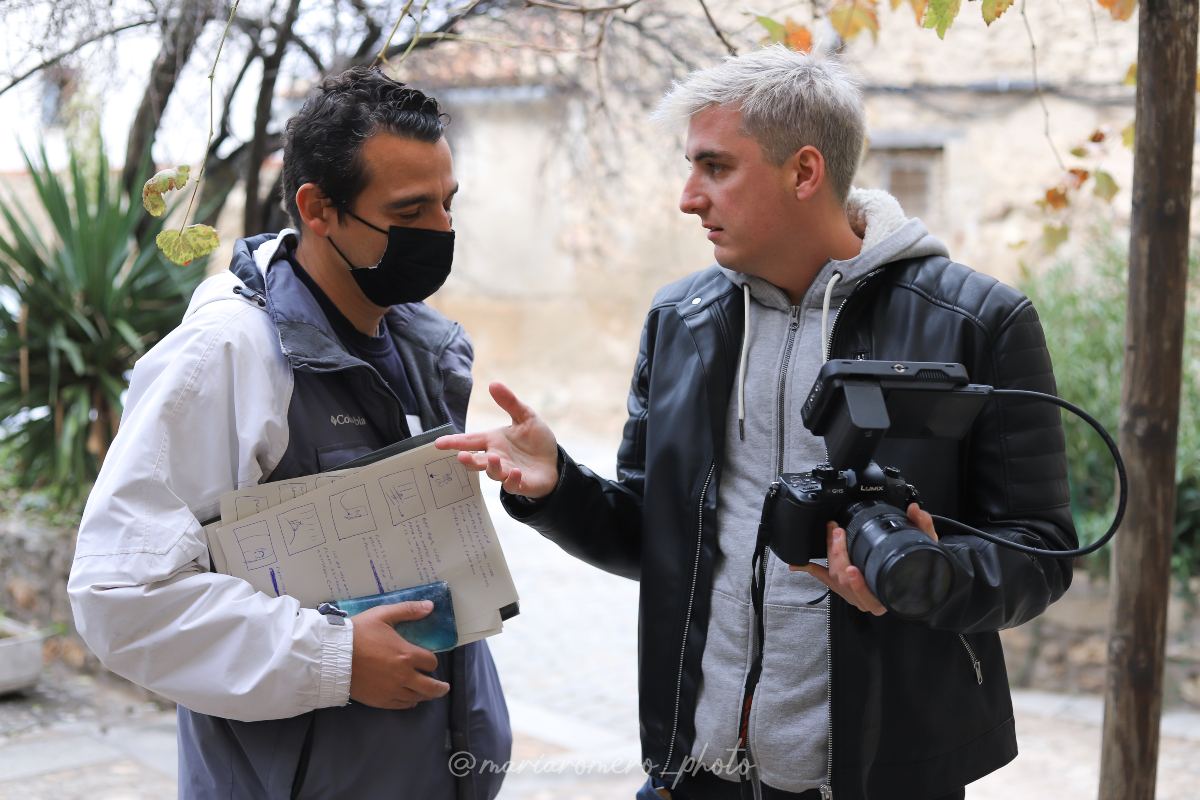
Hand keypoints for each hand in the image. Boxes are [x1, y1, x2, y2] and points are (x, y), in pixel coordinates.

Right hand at [349, 601, 449, 709]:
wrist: (332, 656)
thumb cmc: (358, 633)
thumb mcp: (383, 615)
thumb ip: (408, 610)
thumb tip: (430, 605)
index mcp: (407, 655)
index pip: (431, 663)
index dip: (431, 661)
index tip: (427, 659)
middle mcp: (403, 676)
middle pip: (430, 687)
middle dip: (439, 687)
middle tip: (444, 687)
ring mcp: (392, 690)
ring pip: (416, 698)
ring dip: (424, 695)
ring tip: (427, 693)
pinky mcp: (380, 701)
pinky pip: (401, 705)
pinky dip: (409, 702)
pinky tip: (410, 699)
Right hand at [435, 381, 558, 498]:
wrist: (554, 461)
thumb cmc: (535, 440)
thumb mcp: (525, 417)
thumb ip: (510, 402)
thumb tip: (493, 384)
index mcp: (493, 441)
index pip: (470, 441)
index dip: (453, 442)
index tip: (438, 443)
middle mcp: (496, 458)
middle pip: (476, 461)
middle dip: (468, 460)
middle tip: (461, 457)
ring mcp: (507, 472)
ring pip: (493, 473)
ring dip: (492, 467)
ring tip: (494, 458)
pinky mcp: (520, 484)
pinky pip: (512, 485)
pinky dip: (512, 480)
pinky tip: (516, 472)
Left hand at [792, 503, 937, 615]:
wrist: (916, 581)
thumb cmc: (919, 567)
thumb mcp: (928, 548)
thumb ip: (923, 528)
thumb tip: (915, 509)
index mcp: (886, 595)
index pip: (867, 593)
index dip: (857, 583)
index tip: (852, 567)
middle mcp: (868, 599)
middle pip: (845, 582)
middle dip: (838, 555)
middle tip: (838, 532)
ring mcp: (854, 594)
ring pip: (834, 578)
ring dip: (830, 554)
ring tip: (832, 534)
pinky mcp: (844, 586)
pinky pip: (824, 578)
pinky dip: (810, 569)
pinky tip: (797, 564)